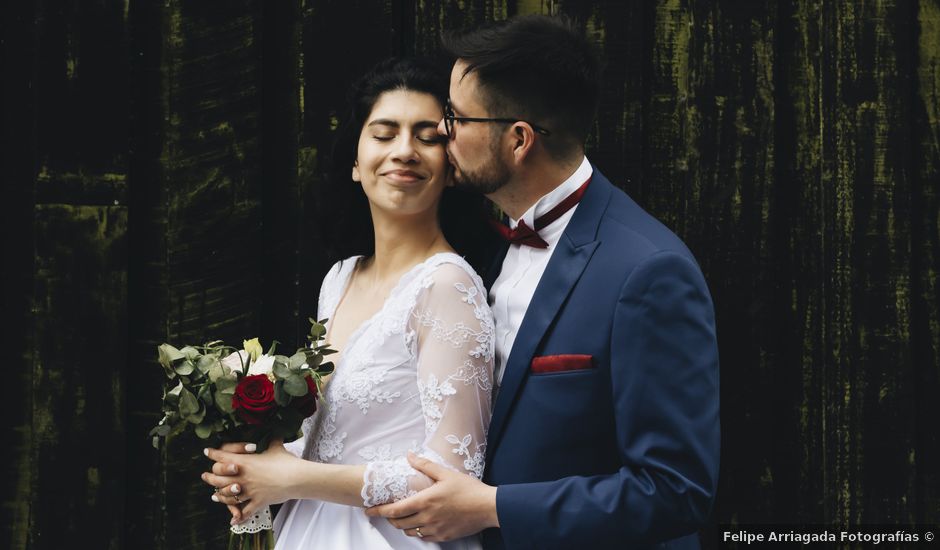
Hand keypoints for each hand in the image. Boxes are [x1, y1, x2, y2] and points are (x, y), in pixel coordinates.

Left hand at [202, 440, 303, 523]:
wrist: (297, 477)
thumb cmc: (287, 461)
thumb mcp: (277, 447)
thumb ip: (272, 440)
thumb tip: (275, 433)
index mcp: (245, 462)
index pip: (223, 456)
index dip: (213, 454)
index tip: (207, 452)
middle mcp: (243, 477)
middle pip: (218, 478)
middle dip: (210, 478)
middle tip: (205, 476)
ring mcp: (249, 491)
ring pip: (228, 496)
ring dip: (220, 496)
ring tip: (214, 496)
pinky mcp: (257, 502)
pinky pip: (245, 511)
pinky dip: (238, 517)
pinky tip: (233, 521)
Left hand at [365, 452, 498, 541]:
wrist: (488, 507)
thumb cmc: (468, 489)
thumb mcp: (445, 473)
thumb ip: (424, 465)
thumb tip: (409, 455)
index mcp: (425, 501)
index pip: (394, 510)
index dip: (379, 511)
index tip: (369, 511)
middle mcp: (427, 518)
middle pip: (398, 524)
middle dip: (390, 519)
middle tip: (387, 512)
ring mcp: (435, 530)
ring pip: (410, 532)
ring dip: (403, 526)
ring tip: (404, 517)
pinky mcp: (443, 537)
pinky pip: (424, 538)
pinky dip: (418, 531)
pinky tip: (421, 524)